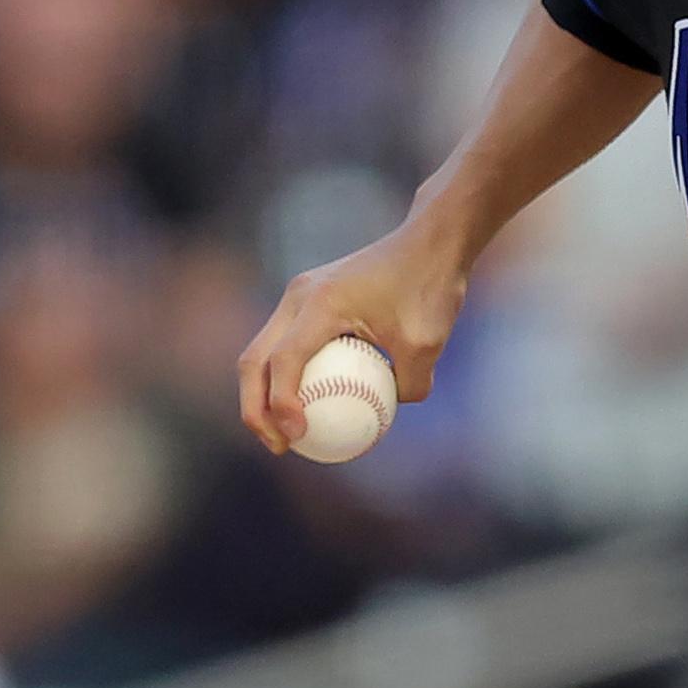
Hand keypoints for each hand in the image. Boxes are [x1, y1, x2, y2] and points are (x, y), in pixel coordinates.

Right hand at [237, 225, 468, 454]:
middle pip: (255, 360)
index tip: (298, 437)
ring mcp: (299, 296)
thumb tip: (384, 415)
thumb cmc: (432, 287)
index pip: (285, 359)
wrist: (431, 240)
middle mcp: (299, 296)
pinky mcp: (309, 300)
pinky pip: (286, 345)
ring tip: (285, 436)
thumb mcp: (430, 342)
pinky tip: (309, 408)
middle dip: (256, 409)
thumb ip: (408, 384)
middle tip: (279, 447)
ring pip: (263, 353)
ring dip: (264, 396)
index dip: (282, 403)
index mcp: (321, 302)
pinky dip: (286, 377)